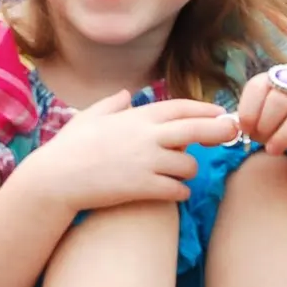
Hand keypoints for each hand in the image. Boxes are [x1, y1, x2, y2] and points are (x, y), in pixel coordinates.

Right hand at [32, 90, 241, 208]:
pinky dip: (179, 191)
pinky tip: (172, 191)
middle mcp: (147, 137)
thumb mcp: (88, 117)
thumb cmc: (68, 147)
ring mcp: (147, 163)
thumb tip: (125, 95)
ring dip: (188, 171)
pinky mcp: (144, 188)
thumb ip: (111, 104)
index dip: (205, 110)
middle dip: (219, 131)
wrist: (55, 179)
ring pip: (189, 166)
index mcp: (136, 117)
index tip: (220, 114)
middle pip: (197, 130)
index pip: (181, 108)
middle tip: (231, 135)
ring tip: (178, 174)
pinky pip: (177, 190)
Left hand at [237, 67, 286, 161]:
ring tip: (273, 151)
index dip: (248, 110)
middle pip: (280, 99)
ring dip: (285, 135)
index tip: (245, 130)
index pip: (258, 86)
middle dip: (266, 124)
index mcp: (275, 78)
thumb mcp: (259, 123)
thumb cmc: (279, 126)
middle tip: (260, 143)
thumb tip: (219, 133)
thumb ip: (242, 125)